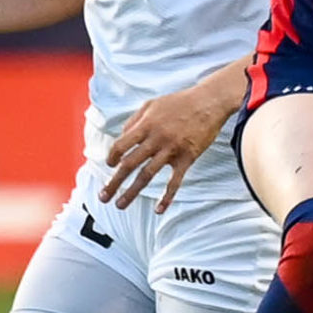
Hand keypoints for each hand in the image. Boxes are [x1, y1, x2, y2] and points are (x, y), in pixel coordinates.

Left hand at [101, 80, 236, 210]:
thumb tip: (121, 138)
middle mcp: (156, 139)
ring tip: (120, 205)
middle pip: (129, 164)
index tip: (110, 165)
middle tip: (103, 197)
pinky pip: (175, 182)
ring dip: (132, 192)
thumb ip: (134, 121)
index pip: (121, 145)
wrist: (209, 102)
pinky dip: (167, 197)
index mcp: (146, 125)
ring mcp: (172, 150)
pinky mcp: (187, 158)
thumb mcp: (152, 105)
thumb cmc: (179, 102)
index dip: (112, 157)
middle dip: (114, 182)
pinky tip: (159, 210)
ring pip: (147, 175)